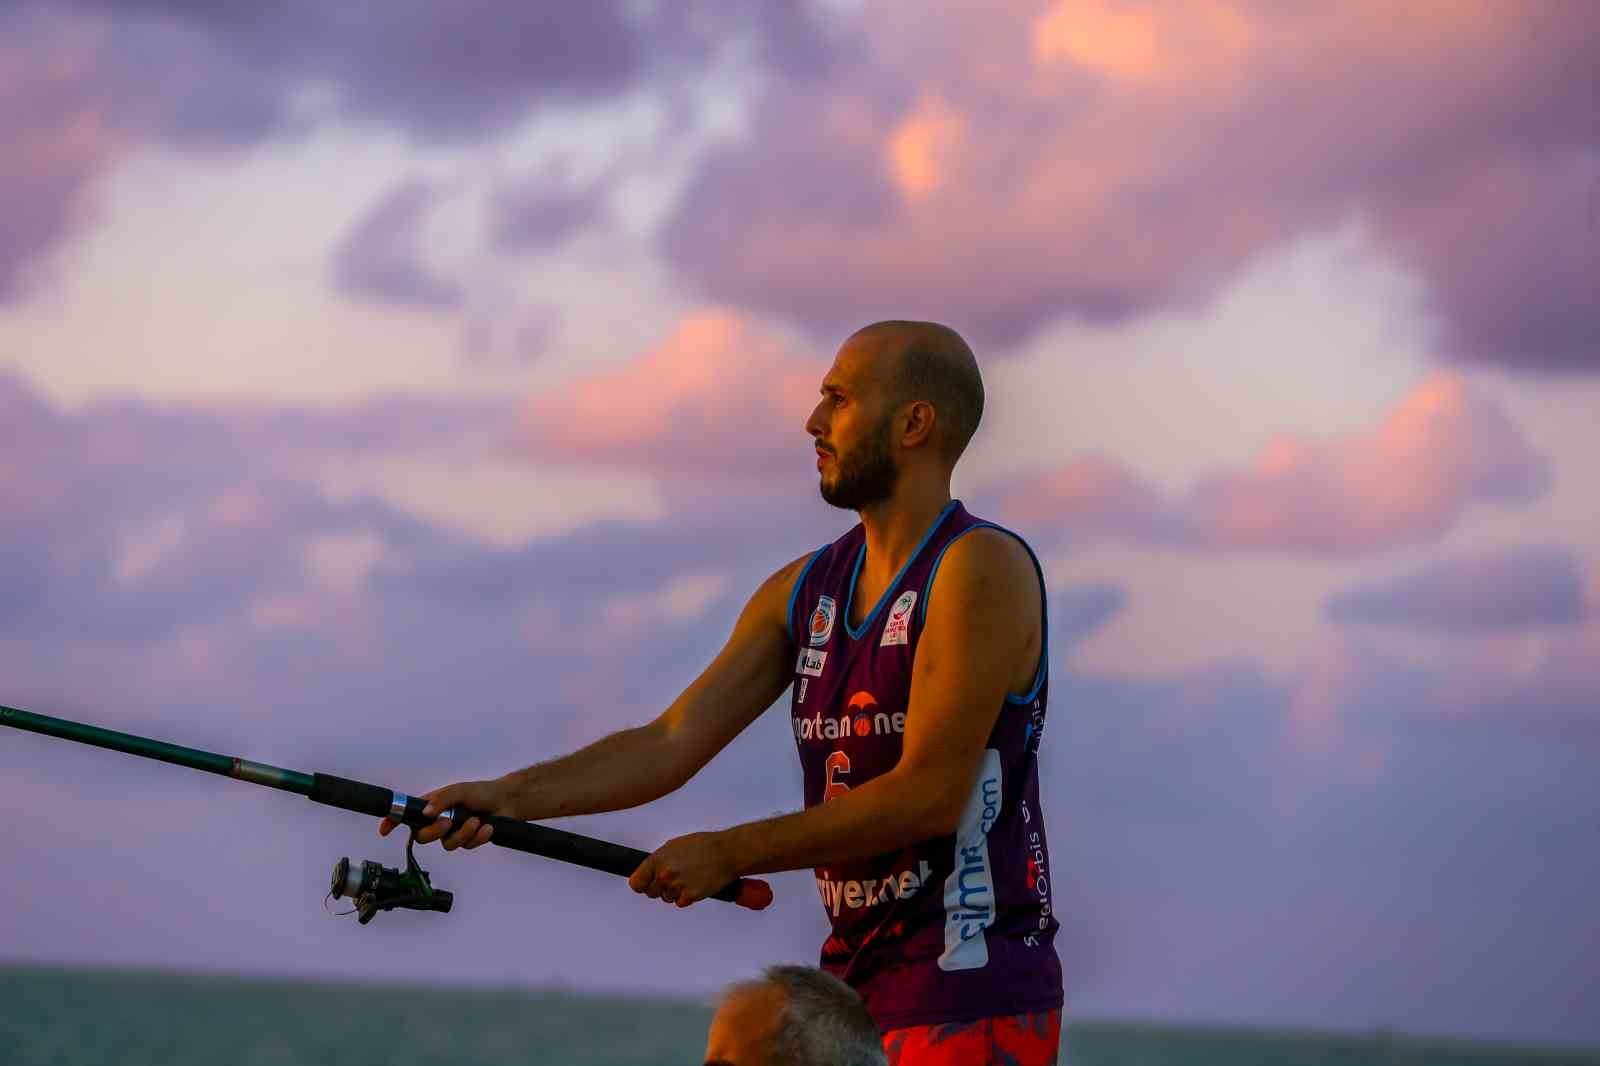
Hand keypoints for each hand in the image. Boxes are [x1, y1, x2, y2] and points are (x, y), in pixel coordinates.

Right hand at [377, 777, 516, 850]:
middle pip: (423, 837)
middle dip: (436, 831)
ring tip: (477, 821)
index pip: (408, 814)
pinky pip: (466, 847)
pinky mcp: (467, 841)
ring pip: (447, 845)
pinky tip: (487, 827)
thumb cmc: (482, 792)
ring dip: (463, 834)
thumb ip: (443, 799)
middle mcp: (439, 820)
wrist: (507, 802)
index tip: (384, 829)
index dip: (393, 822)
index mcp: (433, 805)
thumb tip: (426, 811)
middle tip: (450, 821)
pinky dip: (478, 837)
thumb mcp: (461, 790)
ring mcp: (452, 832)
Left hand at [629, 831, 740, 908]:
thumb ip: (658, 859)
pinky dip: (686, 897)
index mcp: (658, 860)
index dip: (641, 884)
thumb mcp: (674, 845)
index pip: (636, 883)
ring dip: (675, 892)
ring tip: (689, 877)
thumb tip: (648, 870)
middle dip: (659, 888)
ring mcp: (677, 886)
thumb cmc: (703, 846)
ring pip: (666, 898)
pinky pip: (680, 903)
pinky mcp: (690, 896)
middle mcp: (664, 874)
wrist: (727, 852)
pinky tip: (695, 883)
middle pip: (651, 893)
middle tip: (673, 879)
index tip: (645, 885)